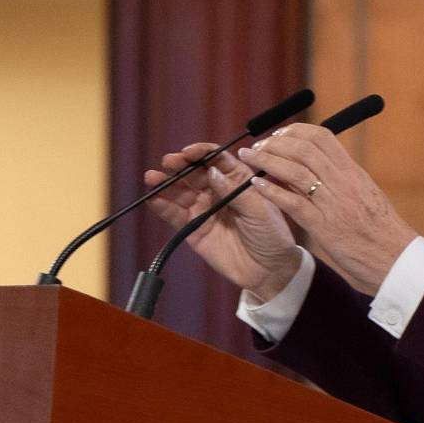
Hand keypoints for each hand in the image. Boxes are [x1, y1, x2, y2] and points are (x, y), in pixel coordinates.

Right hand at [145, 143, 299, 300]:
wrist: (268, 271)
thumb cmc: (272, 235)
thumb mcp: (260, 210)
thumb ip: (235, 191)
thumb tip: (211, 171)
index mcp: (238, 179)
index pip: (217, 159)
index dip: (202, 152)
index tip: (189, 152)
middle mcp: (218, 189)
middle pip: (194, 172)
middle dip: (180, 165)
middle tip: (168, 162)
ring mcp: (204, 208)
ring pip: (180, 191)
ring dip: (165, 183)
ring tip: (152, 177)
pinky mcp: (193, 228)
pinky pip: (175, 214)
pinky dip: (162, 206)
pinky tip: (152, 198)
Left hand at [237, 125, 418, 294]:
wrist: (396, 260)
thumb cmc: (382, 231)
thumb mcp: (365, 196)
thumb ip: (344, 180)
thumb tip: (321, 166)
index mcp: (353, 172)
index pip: (321, 137)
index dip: (294, 131)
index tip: (278, 134)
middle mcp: (343, 182)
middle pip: (304, 148)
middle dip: (275, 143)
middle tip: (257, 147)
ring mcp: (333, 203)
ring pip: (295, 170)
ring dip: (267, 161)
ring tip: (248, 159)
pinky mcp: (325, 227)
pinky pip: (293, 203)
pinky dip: (272, 191)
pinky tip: (256, 185)